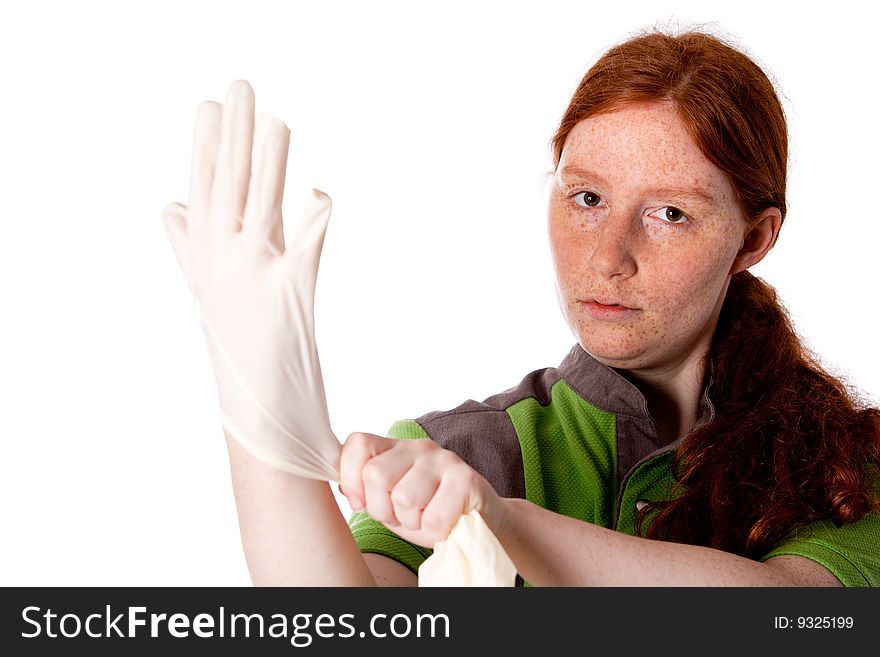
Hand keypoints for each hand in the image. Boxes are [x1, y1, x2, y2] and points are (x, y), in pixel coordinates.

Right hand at [161, 80, 340, 480]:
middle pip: (228, 186)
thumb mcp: (207, 293)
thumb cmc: (239, 352)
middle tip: (241, 89)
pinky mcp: (291, 293)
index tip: (209, 106)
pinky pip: (308, 242)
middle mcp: (223, 263)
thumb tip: (170, 207)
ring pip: (262, 203)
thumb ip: (190, 247)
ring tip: (276, 119)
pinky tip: (322, 194)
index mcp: (206, 260)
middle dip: (234, 135)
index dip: (206, 147)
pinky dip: (315, 215)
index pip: (202, 190)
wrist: (259, 414)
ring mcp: (255, 276)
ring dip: (269, 159)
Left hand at [338, 432, 508, 547]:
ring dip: (411, 523)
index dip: (350, 478)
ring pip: (404, 499)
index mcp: (394, 447)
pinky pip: (434, 517)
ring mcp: (444, 460)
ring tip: (425, 519)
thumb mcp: (387, 501)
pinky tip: (445, 524)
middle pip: (376, 474)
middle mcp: (419, 447)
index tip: (361, 503)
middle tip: (400, 516)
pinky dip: (434, 532)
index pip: (358, 443)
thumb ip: (363, 488)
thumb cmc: (427, 512)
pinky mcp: (467, 481)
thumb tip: (337, 485)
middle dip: (382, 509)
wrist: (478, 524)